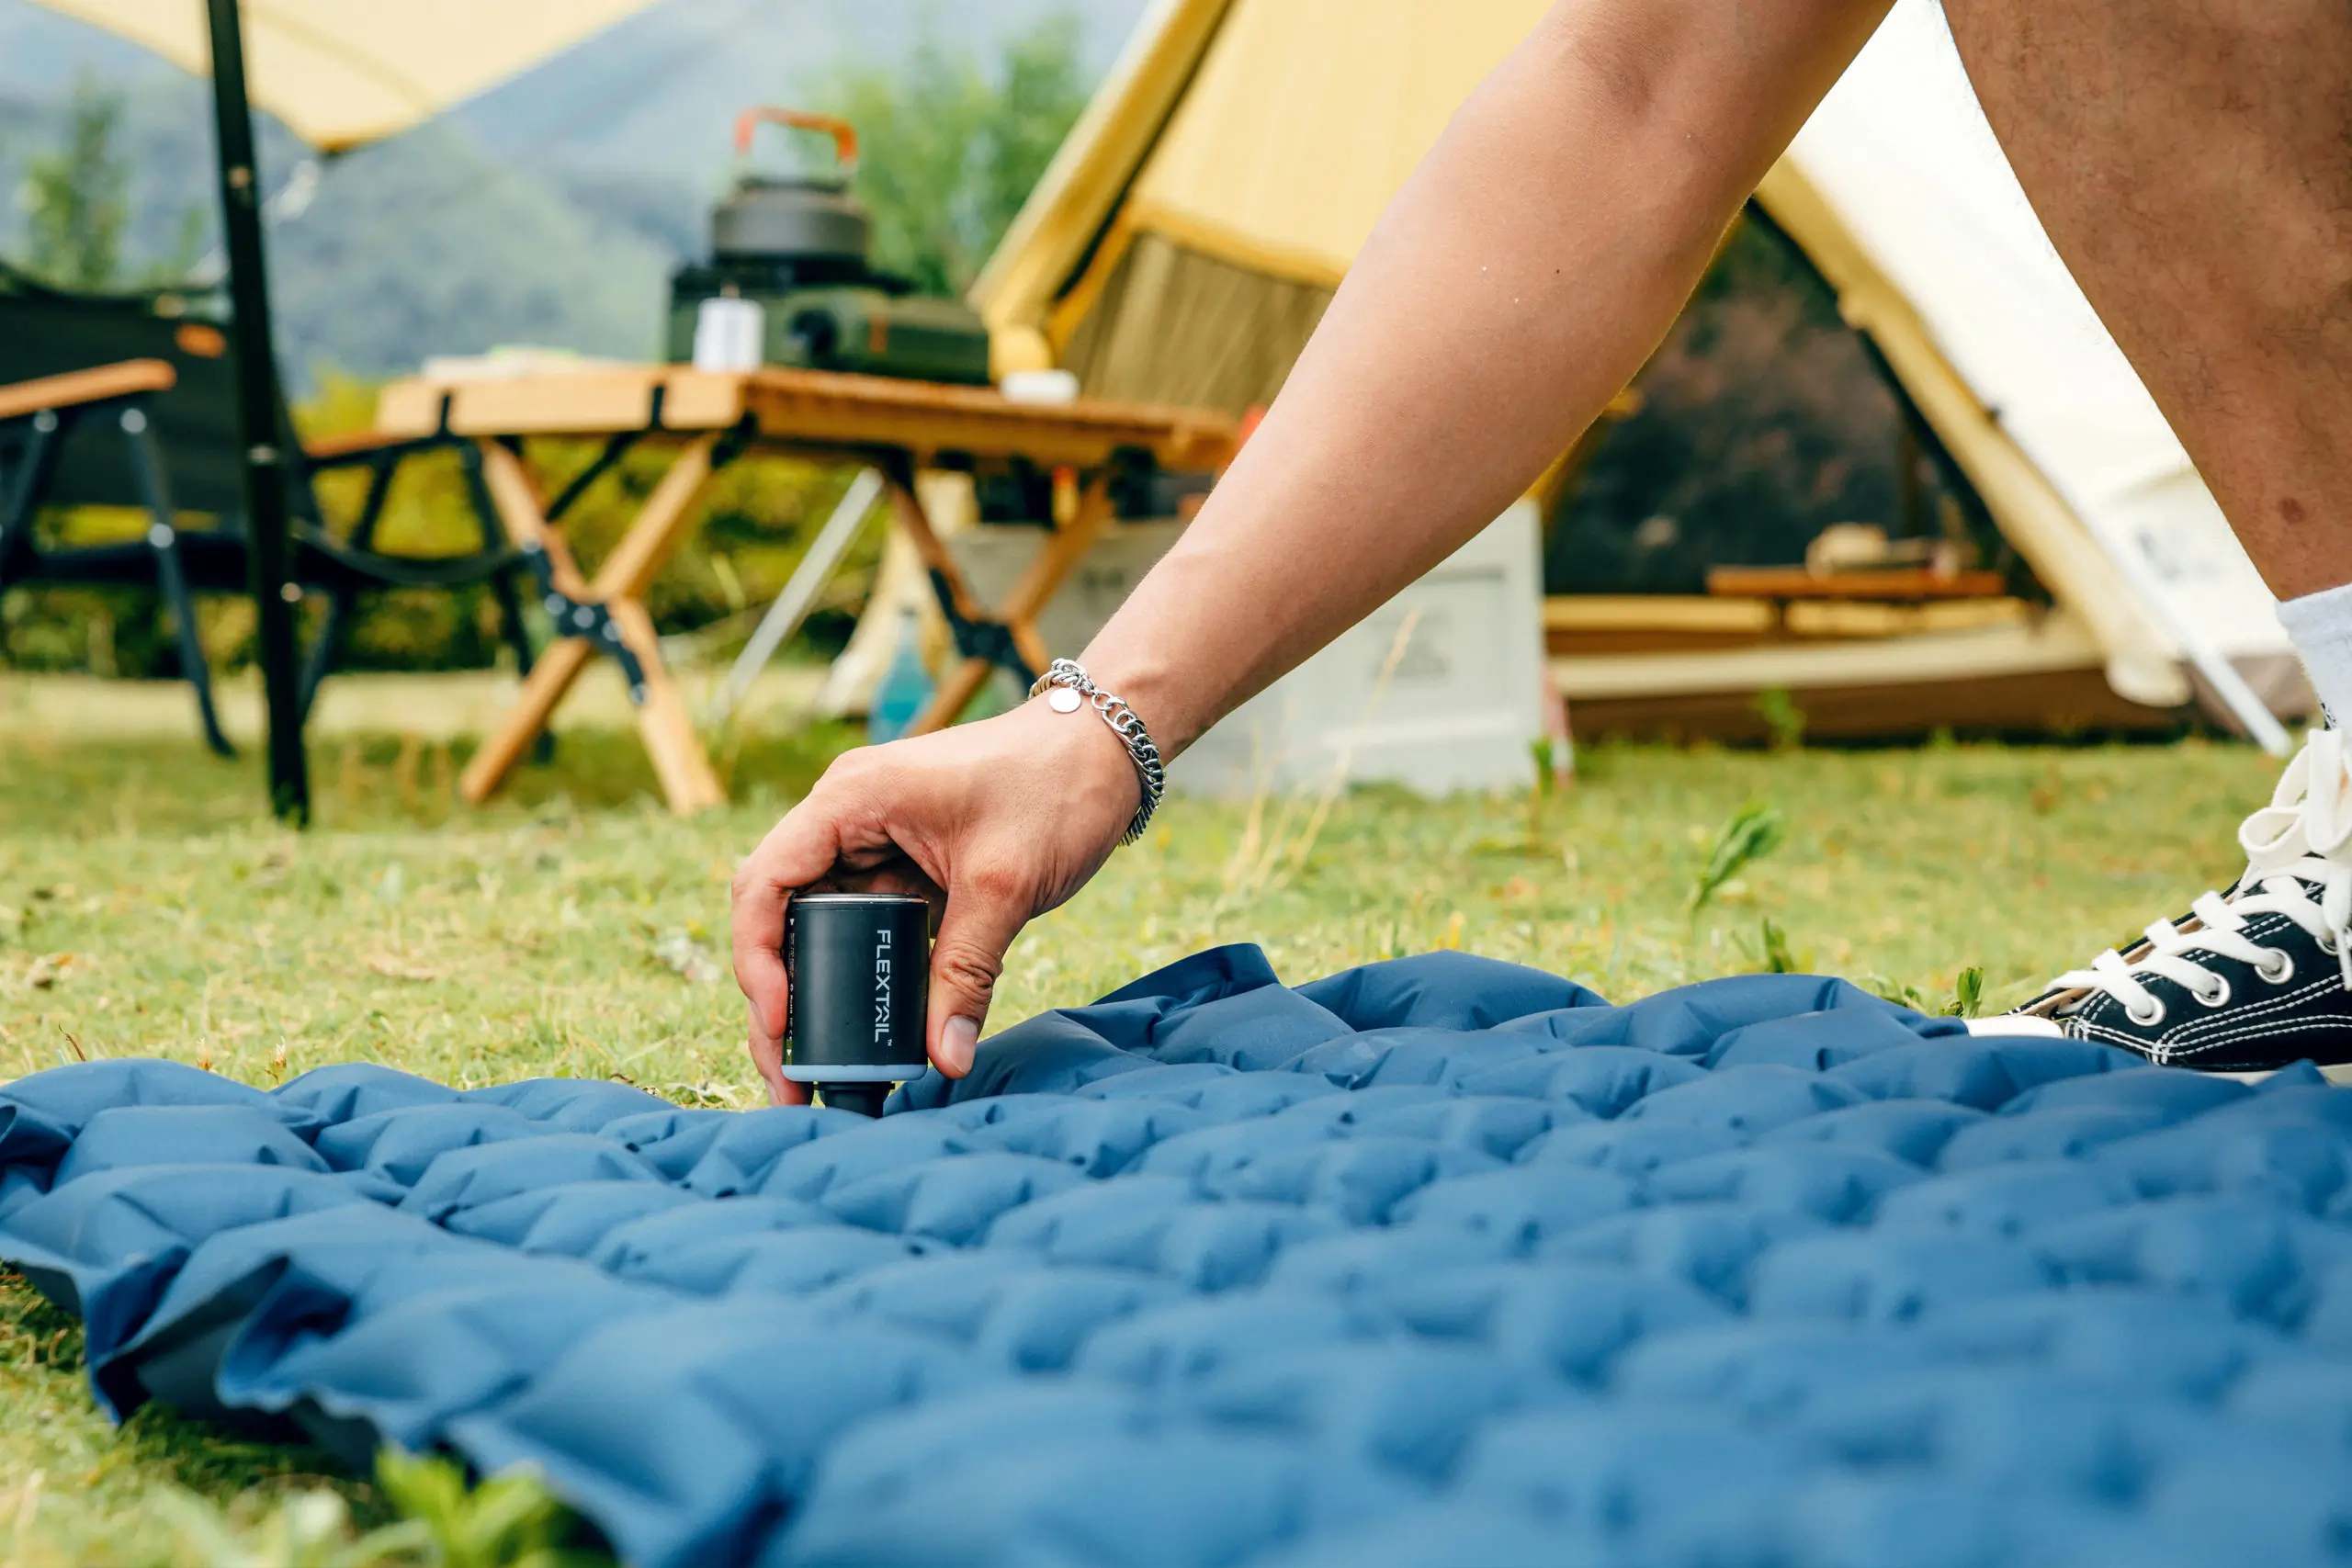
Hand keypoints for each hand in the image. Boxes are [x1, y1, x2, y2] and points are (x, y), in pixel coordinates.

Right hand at [730, 698, 1140, 1104]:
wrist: (1106, 748)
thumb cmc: (1055, 787)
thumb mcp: (1006, 885)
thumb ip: (968, 972)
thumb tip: (946, 1059)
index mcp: (850, 800)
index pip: (765, 884)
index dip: (759, 961)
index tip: (782, 1026)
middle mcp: (848, 818)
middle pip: (781, 916)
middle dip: (779, 1000)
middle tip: (788, 1081)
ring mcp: (875, 842)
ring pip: (820, 929)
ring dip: (817, 995)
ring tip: (816, 1074)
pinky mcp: (908, 866)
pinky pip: (867, 928)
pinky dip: (863, 977)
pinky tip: (870, 1032)